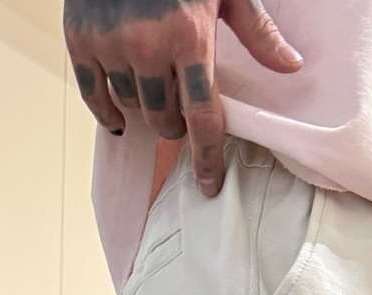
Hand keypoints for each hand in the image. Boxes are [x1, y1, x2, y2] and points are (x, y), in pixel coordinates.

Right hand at [64, 0, 301, 197]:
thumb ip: (257, 32)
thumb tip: (291, 67)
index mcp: (189, 37)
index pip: (202, 117)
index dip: (207, 157)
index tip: (209, 185)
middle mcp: (147, 46)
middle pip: (165, 120)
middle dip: (176, 125)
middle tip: (180, 112)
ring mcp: (110, 44)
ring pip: (133, 107)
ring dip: (147, 109)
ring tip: (154, 91)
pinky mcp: (80, 39)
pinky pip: (94, 97)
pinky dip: (108, 113)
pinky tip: (120, 116)